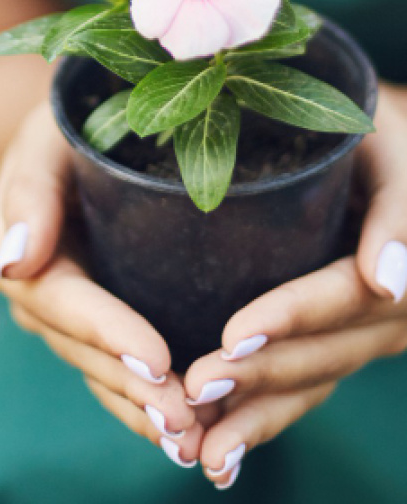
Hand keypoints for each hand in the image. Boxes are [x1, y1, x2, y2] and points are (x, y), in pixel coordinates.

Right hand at [0, 100, 219, 465]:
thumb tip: (9, 266)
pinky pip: (116, 373)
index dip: (106, 332)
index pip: (58, 300)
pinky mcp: (96, 323)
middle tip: (189, 420)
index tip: (158, 359)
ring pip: (100, 371)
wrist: (87, 122)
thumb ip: (27, 190)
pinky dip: (148, 406)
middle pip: (80, 348)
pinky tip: (192, 435)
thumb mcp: (45, 137)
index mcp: (4, 251)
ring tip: (196, 441)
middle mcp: (29, 292)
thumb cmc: (70, 118)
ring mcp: (62, 314)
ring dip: (144, 409)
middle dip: (132, 386)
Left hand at [183, 82, 406, 489]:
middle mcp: (390, 311)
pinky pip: (306, 384)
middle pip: (324, 354)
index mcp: (401, 265)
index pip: (345, 297)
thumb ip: (402, 211)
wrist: (386, 146)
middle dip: (259, 379)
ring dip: (256, 418)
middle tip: (191, 395)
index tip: (231, 337)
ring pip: (311, 383)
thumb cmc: (377, 127)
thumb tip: (392, 280)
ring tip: (200, 449)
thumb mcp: (396, 151)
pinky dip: (265, 418)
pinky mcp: (337, 338)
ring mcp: (365, 331)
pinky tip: (220, 449)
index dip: (291, 318)